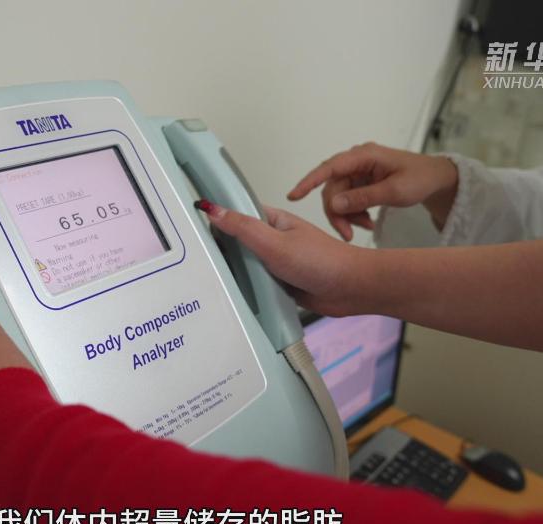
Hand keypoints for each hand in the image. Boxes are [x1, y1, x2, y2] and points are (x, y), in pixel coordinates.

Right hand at [198, 201, 370, 316]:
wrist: (350, 289)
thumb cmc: (320, 260)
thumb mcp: (274, 242)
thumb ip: (243, 228)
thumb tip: (213, 209)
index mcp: (272, 221)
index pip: (236, 215)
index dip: (216, 218)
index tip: (192, 223)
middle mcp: (273, 240)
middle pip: (237, 242)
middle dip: (222, 250)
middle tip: (196, 258)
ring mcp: (277, 262)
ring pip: (246, 266)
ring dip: (236, 273)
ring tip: (208, 278)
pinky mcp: (281, 282)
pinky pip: (257, 284)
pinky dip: (249, 289)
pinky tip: (233, 294)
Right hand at [287, 142, 458, 240]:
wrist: (436, 179)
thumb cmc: (420, 179)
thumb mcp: (395, 191)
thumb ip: (363, 198)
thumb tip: (334, 205)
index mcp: (364, 156)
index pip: (329, 168)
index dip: (309, 182)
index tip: (293, 196)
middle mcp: (356, 161)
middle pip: (332, 189)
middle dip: (339, 213)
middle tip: (349, 234)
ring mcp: (358, 172)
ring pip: (338, 198)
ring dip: (348, 216)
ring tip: (367, 227)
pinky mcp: (360, 182)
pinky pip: (347, 200)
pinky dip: (355, 213)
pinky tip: (368, 222)